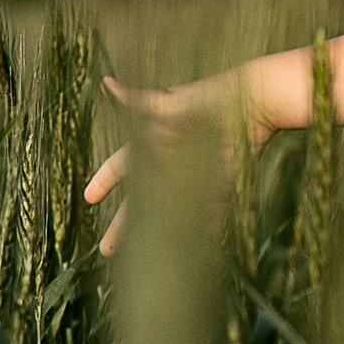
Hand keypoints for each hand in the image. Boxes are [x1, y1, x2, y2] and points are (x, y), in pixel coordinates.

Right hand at [81, 72, 251, 258]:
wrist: (254, 101)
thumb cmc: (209, 98)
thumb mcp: (169, 103)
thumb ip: (136, 101)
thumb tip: (106, 83)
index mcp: (155, 141)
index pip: (122, 164)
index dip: (105, 180)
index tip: (89, 198)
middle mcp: (172, 162)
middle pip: (142, 199)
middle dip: (123, 224)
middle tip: (105, 250)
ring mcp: (196, 176)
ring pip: (170, 211)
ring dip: (157, 235)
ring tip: (144, 260)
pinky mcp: (221, 184)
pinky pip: (209, 213)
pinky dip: (205, 230)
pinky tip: (197, 250)